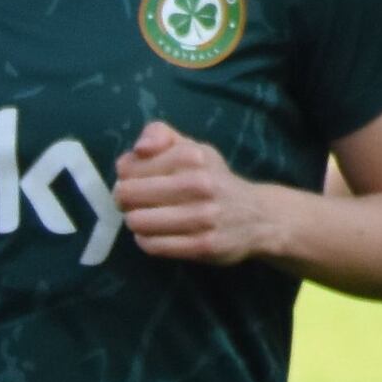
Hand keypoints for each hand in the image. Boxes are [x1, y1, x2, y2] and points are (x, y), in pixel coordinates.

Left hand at [114, 121, 287, 264]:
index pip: (129, 168)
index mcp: (191, 155)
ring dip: (135, 222)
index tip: (132, 181)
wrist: (257, 215)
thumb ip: (159, 135)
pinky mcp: (203, 246)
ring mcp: (203, 216)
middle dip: (124, 201)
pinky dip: (147, 240)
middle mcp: (198, 183)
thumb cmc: (212, 178)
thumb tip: (138, 150)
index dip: (124, 177)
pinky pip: (154, 245)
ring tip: (144, 219)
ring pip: (138, 222)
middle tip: (133, 203)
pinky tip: (155, 234)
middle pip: (128, 195)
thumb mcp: (191, 147)